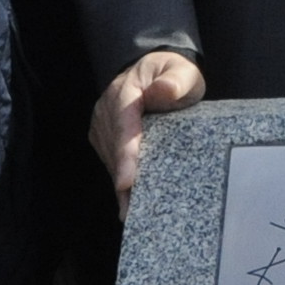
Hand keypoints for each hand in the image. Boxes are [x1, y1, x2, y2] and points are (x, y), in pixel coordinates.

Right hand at [89, 50, 203, 218]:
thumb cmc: (173, 74)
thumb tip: (163, 91)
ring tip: (132, 213)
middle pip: (114, 148)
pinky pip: (110, 161)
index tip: (126, 182)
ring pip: (109, 159)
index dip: (125, 154)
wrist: (156, 73)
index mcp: (126, 90)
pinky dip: (119, 180)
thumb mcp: (182, 71)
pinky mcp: (103, 137)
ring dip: (120, 184)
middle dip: (123, 179)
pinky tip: (128, 202)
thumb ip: (176, 80)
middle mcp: (107, 108)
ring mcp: (102, 124)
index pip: (124, 123)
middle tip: (133, 212)